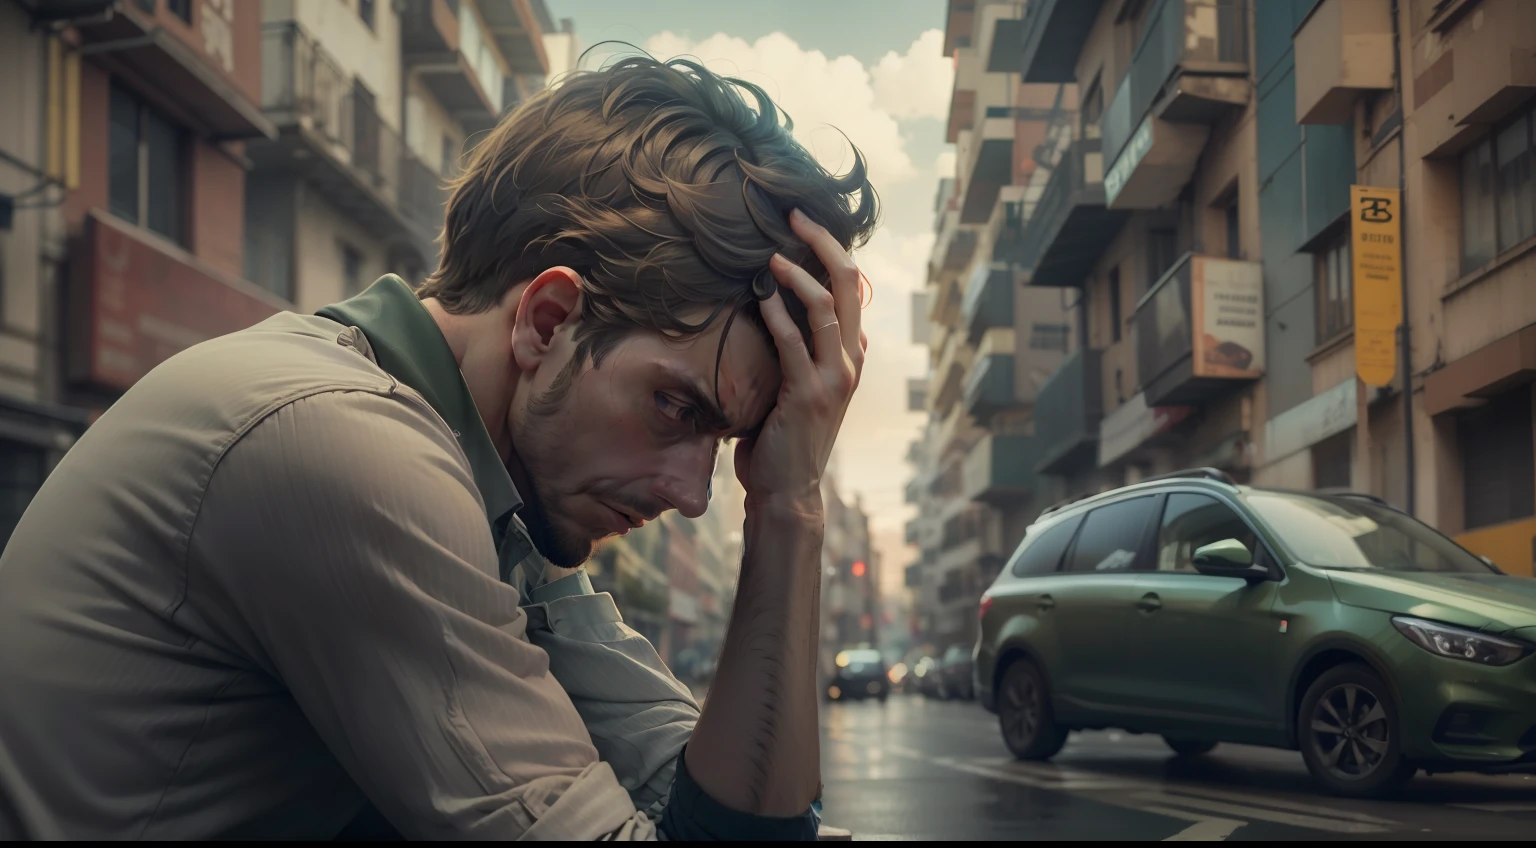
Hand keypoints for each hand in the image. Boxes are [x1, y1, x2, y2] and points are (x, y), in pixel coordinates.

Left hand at [735, 209, 867, 513]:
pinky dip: (778, 314)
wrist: (787, 490)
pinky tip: (760, 298)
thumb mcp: (799, 388)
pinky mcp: (809, 393)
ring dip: (799, 274)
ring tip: (772, 256)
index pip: (852, 289)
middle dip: (824, 243)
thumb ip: (800, 355)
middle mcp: (851, 361)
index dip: (832, 251)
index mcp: (850, 355)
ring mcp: (835, 377)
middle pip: (849, 284)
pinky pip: (795, 342)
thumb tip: (777, 317)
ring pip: (827, 307)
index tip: (803, 224)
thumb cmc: (782, 438)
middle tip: (795, 215)